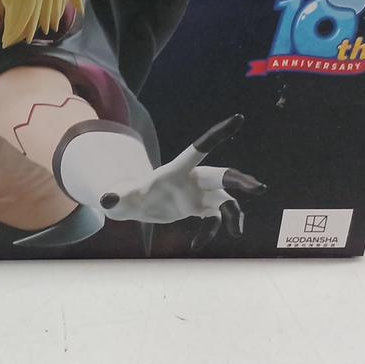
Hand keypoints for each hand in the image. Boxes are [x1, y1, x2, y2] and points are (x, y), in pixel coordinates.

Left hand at [98, 115, 265, 250]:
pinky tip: (196, 245)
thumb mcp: (119, 198)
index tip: (238, 119)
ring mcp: (198, 194)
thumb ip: (116, 197)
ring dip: (235, 214)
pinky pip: (215, 219)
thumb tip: (106, 201)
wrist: (134, 205)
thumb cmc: (126, 196)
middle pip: (221, 175)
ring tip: (236, 233)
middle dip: (240, 180)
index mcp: (176, 170)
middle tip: (258, 188)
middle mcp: (192, 180)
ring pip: (225, 199)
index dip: (217, 135)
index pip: (199, 149)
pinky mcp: (199, 209)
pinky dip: (212, 231)